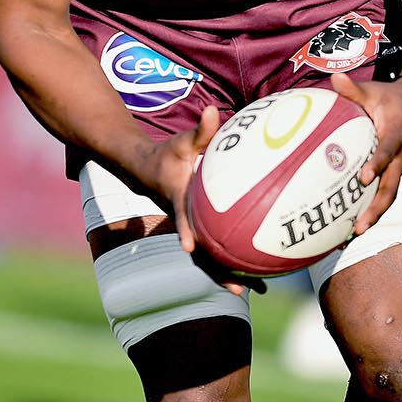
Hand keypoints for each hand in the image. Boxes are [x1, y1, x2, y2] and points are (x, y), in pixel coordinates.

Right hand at [132, 108, 263, 295]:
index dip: (184, 230)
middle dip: (215, 270)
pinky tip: (255, 271)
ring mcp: (191, 228)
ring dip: (226, 272)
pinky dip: (231, 259)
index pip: (181, 217)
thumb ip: (200, 130)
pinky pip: (216, 247)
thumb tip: (213, 110)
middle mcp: (184, 220)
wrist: (147, 170)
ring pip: (208, 256)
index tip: (188, 246)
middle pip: (199, 250)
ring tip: (253, 291)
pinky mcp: (198, 229)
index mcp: (178, 200)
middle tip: (237, 289)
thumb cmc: (167, 154)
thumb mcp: (182, 140)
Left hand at [329, 72, 401, 234]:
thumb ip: (353, 88)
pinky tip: (350, 227)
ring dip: (373, 216)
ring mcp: (400, 168)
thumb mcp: (374, 90)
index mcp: (396, 134)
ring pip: (389, 196)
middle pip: (391, 187)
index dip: (377, 164)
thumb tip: (333, 77)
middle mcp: (401, 156)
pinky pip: (385, 195)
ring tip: (352, 237)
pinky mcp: (395, 174)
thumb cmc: (390, 97)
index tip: (363, 177)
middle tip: (358, 227)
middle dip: (376, 208)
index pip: (387, 151)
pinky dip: (372, 211)